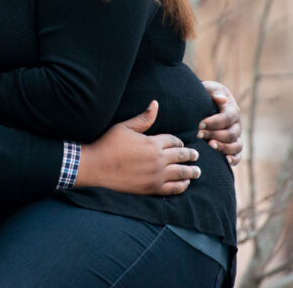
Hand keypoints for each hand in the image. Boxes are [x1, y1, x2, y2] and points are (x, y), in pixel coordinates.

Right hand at [77, 101, 200, 195]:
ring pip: (181, 173)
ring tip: (197, 171)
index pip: (173, 140)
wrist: (95, 166)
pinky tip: (185, 183)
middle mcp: (157, 159)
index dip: (178, 141)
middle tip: (197, 156)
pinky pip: (173, 188)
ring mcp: (156, 175)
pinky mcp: (151, 188)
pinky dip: (182, 186)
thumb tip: (155, 103)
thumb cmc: (107, 144)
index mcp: (152, 142)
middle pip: (181, 156)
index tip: (181, 143)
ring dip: (191, 171)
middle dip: (190, 155)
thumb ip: (143, 118)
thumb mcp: (124, 127)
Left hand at [198, 81, 242, 165]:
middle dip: (214, 134)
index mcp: (232, 109)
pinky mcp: (232, 147)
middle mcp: (236, 124)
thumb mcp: (209, 88)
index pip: (227, 118)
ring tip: (209, 145)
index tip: (199, 124)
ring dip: (223, 147)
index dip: (214, 122)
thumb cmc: (205, 95)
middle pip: (231, 133)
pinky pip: (237, 156)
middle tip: (198, 134)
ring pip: (236, 146)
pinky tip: (225, 161)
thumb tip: (222, 99)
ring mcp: (236, 137)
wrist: (203, 104)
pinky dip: (233, 160)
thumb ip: (214, 91)